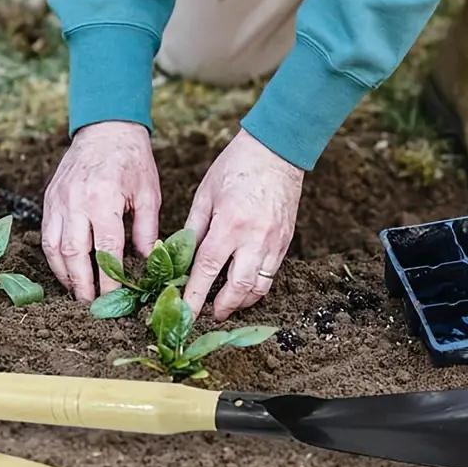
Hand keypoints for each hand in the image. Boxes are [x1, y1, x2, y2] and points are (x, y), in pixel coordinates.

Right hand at [41, 121, 160, 300]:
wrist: (105, 130)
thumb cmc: (132, 162)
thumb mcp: (148, 195)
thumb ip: (146, 230)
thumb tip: (146, 261)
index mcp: (103, 200)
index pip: (105, 249)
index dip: (108, 278)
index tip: (114, 299)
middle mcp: (75, 202)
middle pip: (73, 253)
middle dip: (81, 284)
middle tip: (91, 306)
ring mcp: (57, 201)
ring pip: (54, 247)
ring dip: (64, 275)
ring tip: (77, 294)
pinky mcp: (49, 200)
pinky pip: (47, 236)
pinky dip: (54, 258)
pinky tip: (66, 271)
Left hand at [184, 128, 303, 320]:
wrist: (277, 151)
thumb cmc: (236, 167)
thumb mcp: (206, 194)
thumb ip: (194, 228)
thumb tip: (182, 258)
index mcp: (229, 224)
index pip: (207, 269)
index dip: (195, 296)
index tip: (186, 315)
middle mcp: (254, 238)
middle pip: (238, 288)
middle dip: (223, 307)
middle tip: (210, 315)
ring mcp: (274, 242)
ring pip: (259, 287)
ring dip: (242, 302)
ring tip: (228, 304)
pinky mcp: (286, 242)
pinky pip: (272, 274)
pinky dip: (257, 286)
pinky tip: (245, 286)